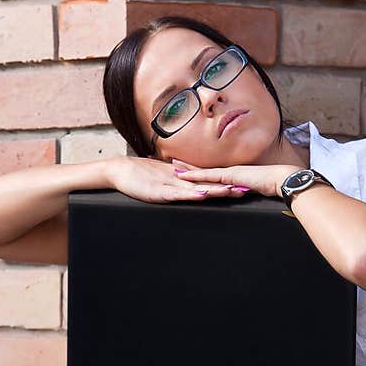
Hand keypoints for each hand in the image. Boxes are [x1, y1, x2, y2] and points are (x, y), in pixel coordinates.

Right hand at [106, 155, 257, 203]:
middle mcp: (180, 182)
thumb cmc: (140, 178)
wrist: (120, 170)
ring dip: (213, 190)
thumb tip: (191, 189)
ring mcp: (171, 186)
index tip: (241, 186)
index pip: (207, 182)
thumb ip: (176, 186)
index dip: (224, 184)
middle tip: (245, 189)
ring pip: (196, 188)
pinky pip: (178, 194)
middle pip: (207, 184)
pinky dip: (190, 194)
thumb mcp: (162, 184)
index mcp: (182, 180)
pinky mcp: (160, 192)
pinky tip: (201, 194)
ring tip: (230, 191)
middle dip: (226, 187)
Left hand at [170, 160, 294, 198]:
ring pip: (204, 171)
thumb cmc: (273, 184)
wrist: (282, 179)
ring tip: (174, 167)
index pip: (214, 172)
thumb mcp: (257, 188)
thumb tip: (245, 193)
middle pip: (206, 169)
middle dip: (190, 166)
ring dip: (189, 170)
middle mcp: (230, 171)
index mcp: (235, 174)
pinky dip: (195, 176)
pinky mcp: (229, 177)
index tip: (190, 167)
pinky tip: (184, 176)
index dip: (202, 170)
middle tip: (175, 162)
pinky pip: (208, 176)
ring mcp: (229, 173)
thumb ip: (248, 190)